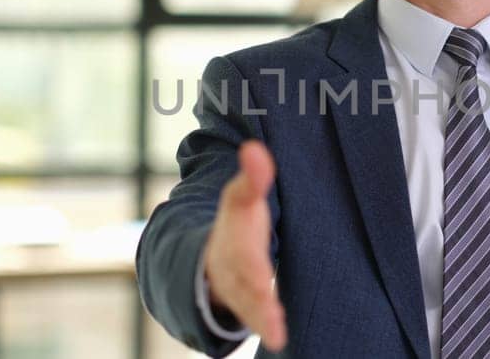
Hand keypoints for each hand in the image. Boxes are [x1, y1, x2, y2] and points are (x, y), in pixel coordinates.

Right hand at [201, 140, 286, 350]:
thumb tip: (255, 149)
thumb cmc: (237, 227)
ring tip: (275, 334)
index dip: (250, 263)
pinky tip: (277, 339)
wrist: (212, 260)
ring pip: (248, 306)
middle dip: (254, 293)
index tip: (262, 277)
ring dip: (261, 318)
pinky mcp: (249, 308)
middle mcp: (231, 269)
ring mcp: (238, 291)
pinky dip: (265, 328)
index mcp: (232, 241)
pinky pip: (255, 319)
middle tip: (268, 306)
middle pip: (243, 282)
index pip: (242, 251)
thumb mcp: (241, 201)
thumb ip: (253, 179)